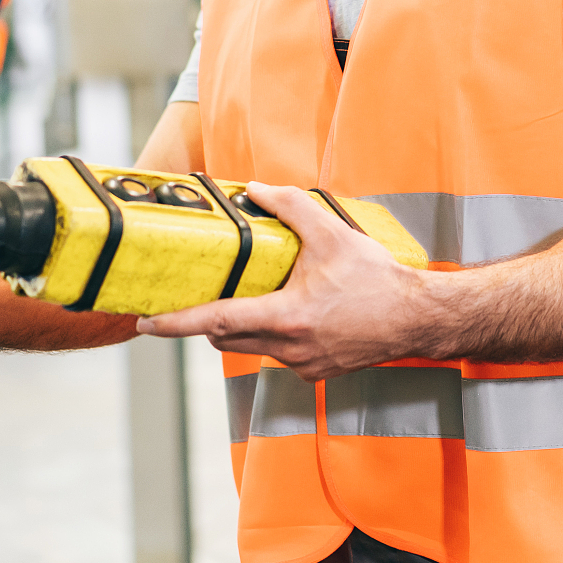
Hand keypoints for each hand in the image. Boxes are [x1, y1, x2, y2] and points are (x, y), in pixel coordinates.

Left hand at [137, 183, 433, 380]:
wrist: (416, 318)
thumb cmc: (378, 281)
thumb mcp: (333, 234)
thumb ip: (291, 208)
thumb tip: (257, 190)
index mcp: (287, 317)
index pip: (216, 321)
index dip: (176, 322)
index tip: (147, 322)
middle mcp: (289, 348)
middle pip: (226, 337)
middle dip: (207, 320)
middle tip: (197, 297)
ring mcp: (302, 365)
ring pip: (252, 346)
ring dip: (243, 324)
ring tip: (256, 296)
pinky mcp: (316, 372)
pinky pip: (279, 353)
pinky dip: (274, 333)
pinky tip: (296, 311)